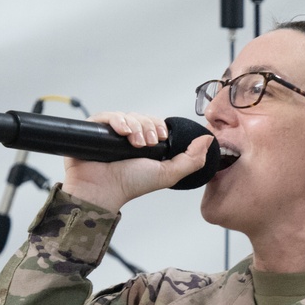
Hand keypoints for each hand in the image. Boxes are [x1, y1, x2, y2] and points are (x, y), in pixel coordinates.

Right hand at [62, 112, 210, 211]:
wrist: (103, 190)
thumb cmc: (132, 184)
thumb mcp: (168, 173)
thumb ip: (192, 159)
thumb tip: (209, 140)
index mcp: (144, 146)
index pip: (154, 124)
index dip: (158, 126)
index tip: (160, 137)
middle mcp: (128, 138)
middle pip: (142, 118)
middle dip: (147, 127)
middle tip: (146, 144)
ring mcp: (111, 134)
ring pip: (127, 115)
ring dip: (135, 126)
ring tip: (134, 144)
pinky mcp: (95, 129)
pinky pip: (108, 115)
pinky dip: (118, 121)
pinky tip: (123, 132)